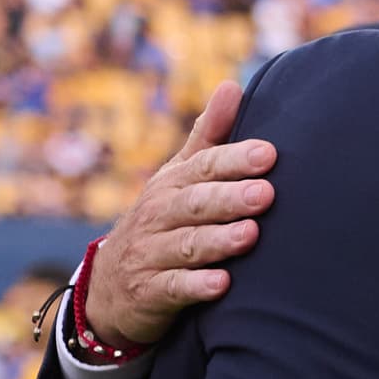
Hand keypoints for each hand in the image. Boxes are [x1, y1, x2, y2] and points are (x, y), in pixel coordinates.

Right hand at [84, 81, 275, 350]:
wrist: (110, 287)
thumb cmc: (161, 222)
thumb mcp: (177, 177)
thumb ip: (207, 137)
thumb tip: (232, 85)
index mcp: (170, 185)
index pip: (203, 168)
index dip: (234, 161)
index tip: (268, 154)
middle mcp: (158, 216)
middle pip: (196, 204)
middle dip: (230, 198)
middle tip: (265, 194)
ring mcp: (151, 255)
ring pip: (187, 245)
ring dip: (218, 240)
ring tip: (251, 235)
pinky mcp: (150, 293)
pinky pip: (174, 288)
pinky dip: (197, 287)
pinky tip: (223, 285)